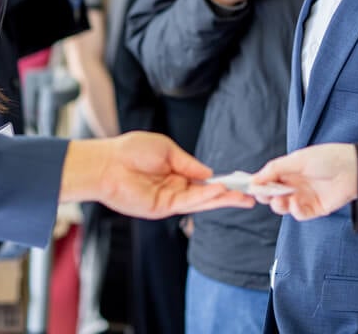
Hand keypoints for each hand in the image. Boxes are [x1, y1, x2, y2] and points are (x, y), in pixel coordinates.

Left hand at [60, 132, 253, 217]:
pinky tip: (218, 193)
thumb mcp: (167, 149)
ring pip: (200, 202)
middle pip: (206, 194)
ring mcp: (169, 199)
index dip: (222, 181)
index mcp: (176, 172)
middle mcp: (175, 187)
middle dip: (228, 196)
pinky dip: (203, 199)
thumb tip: (210, 174)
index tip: (240, 182)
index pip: (204, 180)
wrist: (107, 163)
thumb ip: (190, 164)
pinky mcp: (161, 208)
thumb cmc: (132, 150)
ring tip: (240, 196)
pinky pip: (187, 204)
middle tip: (250, 197)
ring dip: (220, 199)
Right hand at [251, 143, 357, 219]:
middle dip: (266, 196)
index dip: (259, 184)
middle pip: (273, 194)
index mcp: (289, 170)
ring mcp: (305, 197)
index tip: (250, 187)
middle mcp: (295, 184)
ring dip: (278, 205)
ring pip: (284, 206)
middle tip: (264, 195)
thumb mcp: (297, 159)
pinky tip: (296, 204)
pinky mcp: (315, 209)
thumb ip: (275, 169)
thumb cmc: (328, 158)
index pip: (268, 179)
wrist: (354, 169)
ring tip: (280, 200)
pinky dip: (295, 211)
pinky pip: (300, 214)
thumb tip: (254, 179)